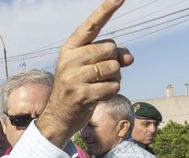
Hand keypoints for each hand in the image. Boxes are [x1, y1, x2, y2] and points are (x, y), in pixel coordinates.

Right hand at [38, 0, 133, 145]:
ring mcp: (75, 77)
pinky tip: (100, 95)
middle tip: (101, 74)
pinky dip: (112, 90)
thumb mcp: (90, 67)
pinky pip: (113, 85)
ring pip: (114, 67)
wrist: (58, 117)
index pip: (91, 25)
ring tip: (99, 85)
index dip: (106, 10)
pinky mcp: (83, 95)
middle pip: (110, 49)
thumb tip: (129, 58)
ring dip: (115, 78)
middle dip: (114, 61)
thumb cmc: (78, 88)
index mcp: (70, 48)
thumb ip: (110, 57)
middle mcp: (70, 60)